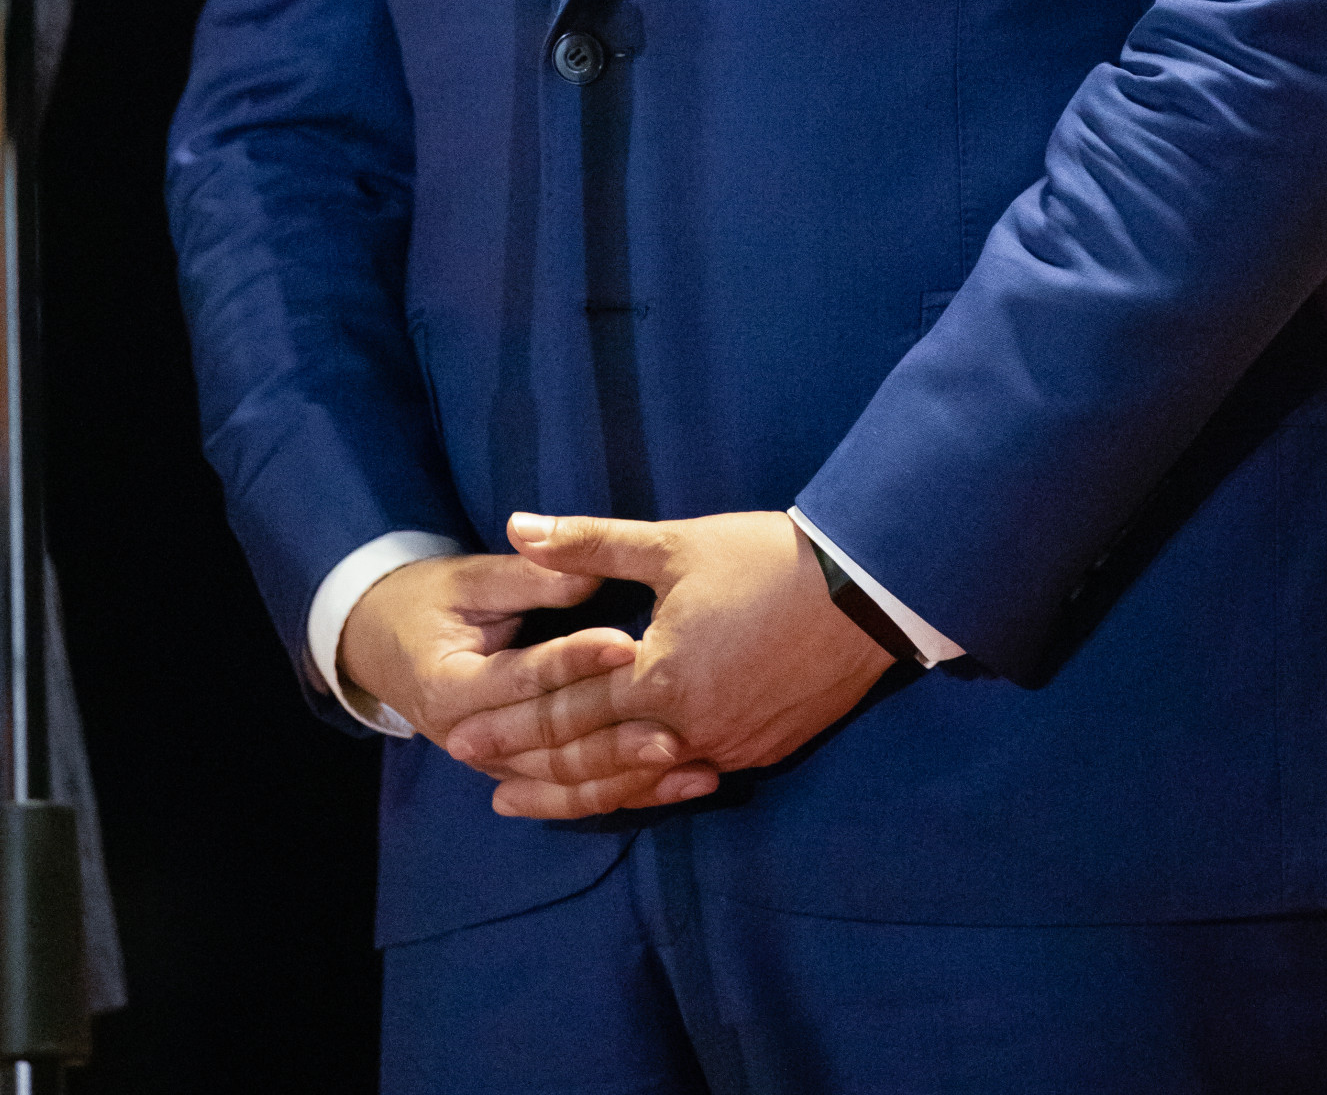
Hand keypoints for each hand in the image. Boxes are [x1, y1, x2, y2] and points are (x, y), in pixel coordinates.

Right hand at [337, 550, 711, 814]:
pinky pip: (574, 793)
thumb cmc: (427, 601)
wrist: (382, 645)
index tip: (629, 644)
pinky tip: (678, 786)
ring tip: (691, 764)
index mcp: (452, 689)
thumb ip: (528, 579)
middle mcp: (471, 742)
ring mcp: (496, 767)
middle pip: (551, 748)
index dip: (576, 662)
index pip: (524, 681)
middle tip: (675, 728)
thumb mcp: (468, 580)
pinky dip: (626, 792)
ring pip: (568, 784)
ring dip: (631, 778)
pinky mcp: (519, 774)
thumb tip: (589, 572)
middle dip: (614, 739)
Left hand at [444, 510, 892, 819]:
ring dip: (586, 786)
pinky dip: (646, 782)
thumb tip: (517, 526)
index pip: (564, 706)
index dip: (509, 721)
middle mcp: (687, 725)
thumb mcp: (672, 544)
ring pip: (639, 778)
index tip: (460, 732)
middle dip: (531, 766)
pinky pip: (687, 777)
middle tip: (480, 775)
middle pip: (593, 756)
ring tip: (539, 799)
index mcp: (658, 673)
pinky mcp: (761, 752)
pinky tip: (625, 783)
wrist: (866, 588)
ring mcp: (727, 746)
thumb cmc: (764, 557)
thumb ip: (588, 545)